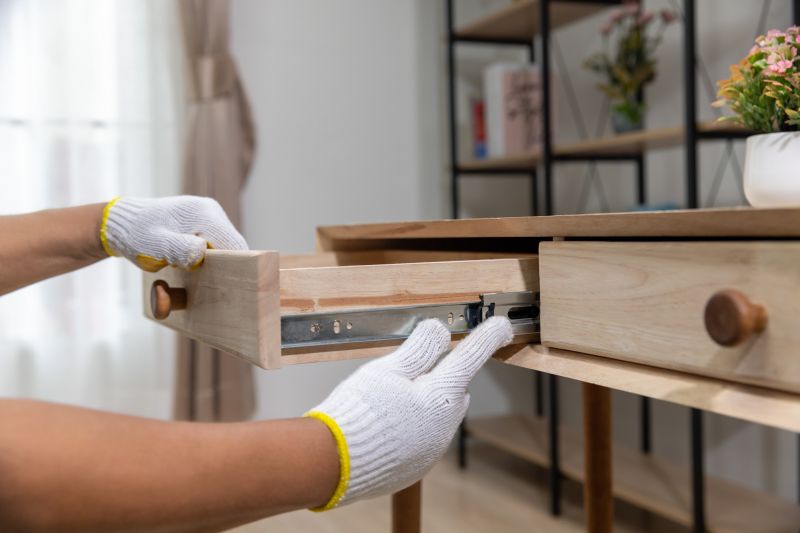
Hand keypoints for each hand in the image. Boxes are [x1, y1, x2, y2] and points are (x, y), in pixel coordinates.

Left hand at [100, 196, 247, 270]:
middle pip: (233, 245)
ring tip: (190, 269)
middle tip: (202, 280)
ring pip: (225, 246)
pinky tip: (190, 263)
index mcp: (204, 213)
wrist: (122, 224)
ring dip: (214, 262)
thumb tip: (202, 254)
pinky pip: (215, 244)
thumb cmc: (137, 235)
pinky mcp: (204, 223)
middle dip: (222, 265)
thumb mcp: (156, 245)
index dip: (234, 265)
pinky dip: (207, 257)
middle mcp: (211, 211)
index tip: (222, 284)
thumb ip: (180, 249)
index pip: (235, 244)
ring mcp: (209, 216)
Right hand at [305, 316, 512, 509]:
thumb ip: (419, 350)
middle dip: (440, 375)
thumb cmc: (359, 412)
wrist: (333, 464)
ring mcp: (432, 449)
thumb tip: (439, 330)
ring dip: (424, 403)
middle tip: (409, 368)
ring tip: (386, 401)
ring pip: (439, 414)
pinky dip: (413, 426)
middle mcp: (445, 425)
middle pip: (453, 389)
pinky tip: (386, 424)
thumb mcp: (387, 370)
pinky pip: (424, 437)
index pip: (470, 357)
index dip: (487, 338)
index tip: (502, 327)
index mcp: (440, 396)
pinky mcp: (417, 467)